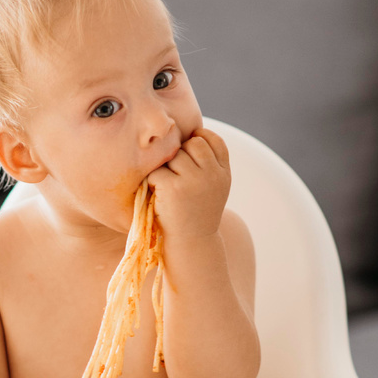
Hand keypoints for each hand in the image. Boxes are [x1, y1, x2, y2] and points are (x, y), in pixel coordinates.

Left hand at [146, 127, 230, 245]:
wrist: (190, 246)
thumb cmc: (196, 215)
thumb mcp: (213, 188)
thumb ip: (209, 163)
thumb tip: (190, 132)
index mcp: (224, 173)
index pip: (214, 140)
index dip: (200, 141)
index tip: (190, 155)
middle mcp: (213, 174)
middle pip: (193, 143)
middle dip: (182, 155)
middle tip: (177, 178)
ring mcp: (194, 180)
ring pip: (174, 155)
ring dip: (167, 168)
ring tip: (169, 189)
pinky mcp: (174, 187)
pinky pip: (157, 171)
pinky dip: (154, 182)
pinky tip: (160, 197)